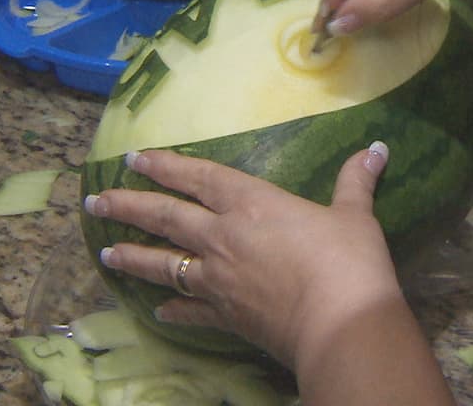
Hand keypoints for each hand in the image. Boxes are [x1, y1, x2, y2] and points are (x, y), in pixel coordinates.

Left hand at [83, 143, 399, 368]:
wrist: (340, 323)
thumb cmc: (347, 260)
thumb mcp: (355, 215)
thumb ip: (356, 181)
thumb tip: (377, 148)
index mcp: (250, 203)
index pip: (197, 177)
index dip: (165, 165)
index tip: (133, 158)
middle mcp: (222, 237)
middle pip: (164, 217)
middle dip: (127, 205)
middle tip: (95, 201)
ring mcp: (217, 280)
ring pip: (163, 264)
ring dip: (133, 256)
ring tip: (106, 252)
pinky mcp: (224, 316)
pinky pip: (189, 310)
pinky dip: (172, 309)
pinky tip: (158, 311)